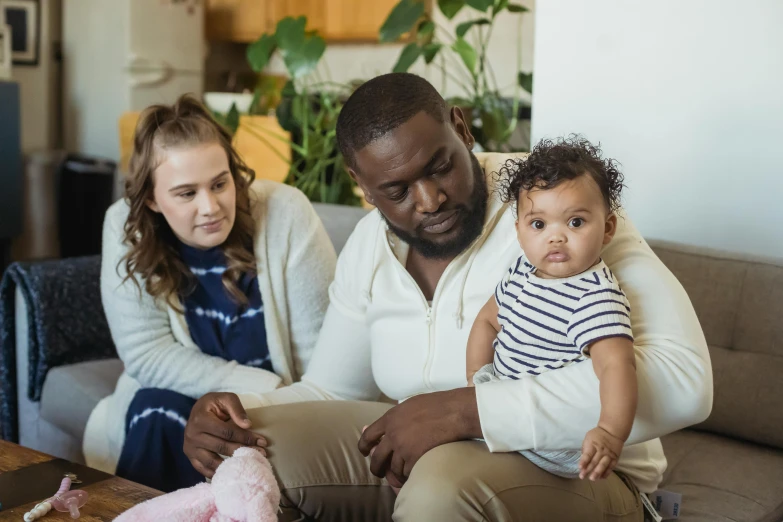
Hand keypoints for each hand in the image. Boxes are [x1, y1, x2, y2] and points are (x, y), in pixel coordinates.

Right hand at [183, 392, 266, 477]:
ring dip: (232, 465)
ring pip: (213, 462)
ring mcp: (190, 448)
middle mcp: (192, 435)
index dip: (245, 437)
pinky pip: (204, 469)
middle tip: (261, 454)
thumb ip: (237, 409)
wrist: (196, 412)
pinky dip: (217, 473)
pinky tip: (232, 473)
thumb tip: (247, 425)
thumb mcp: (225, 399)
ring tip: (249, 464)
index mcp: (200, 419)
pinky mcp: (191, 457)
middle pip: (221, 447)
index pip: (227, 432)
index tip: (262, 442)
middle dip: (243, 450)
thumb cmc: (213, 405)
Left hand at [358, 387, 479, 482]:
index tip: (365, 452)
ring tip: (402, 474)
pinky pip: (407, 472)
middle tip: (380, 472)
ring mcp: (403, 447)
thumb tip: (383, 426)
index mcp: (390, 418)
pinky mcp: (415, 458)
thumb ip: (394, 416)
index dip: (363, 446)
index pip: (367, 436)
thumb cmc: (437, 405)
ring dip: (397, 473)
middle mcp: (393, 434)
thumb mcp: (409, 404)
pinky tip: (416, 471)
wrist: (454, 412)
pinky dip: (410, 474)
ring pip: (393, 469)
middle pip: (376, 458)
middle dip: (376, 468)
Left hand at [579, 426, 623, 480]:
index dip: (584, 461)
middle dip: (588, 470)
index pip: (588, 454)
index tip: (580, 467)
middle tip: (582, 476)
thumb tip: (583, 460)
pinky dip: (606, 473)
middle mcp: (601, 450)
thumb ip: (585, 449)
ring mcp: (609, 455)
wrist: (612, 431)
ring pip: (603, 465)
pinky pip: (611, 467)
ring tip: (592, 478)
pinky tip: (601, 477)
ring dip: (597, 472)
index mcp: (593, 445)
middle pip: (595, 461)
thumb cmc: (597, 435)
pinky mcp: (615, 458)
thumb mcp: (588, 438)